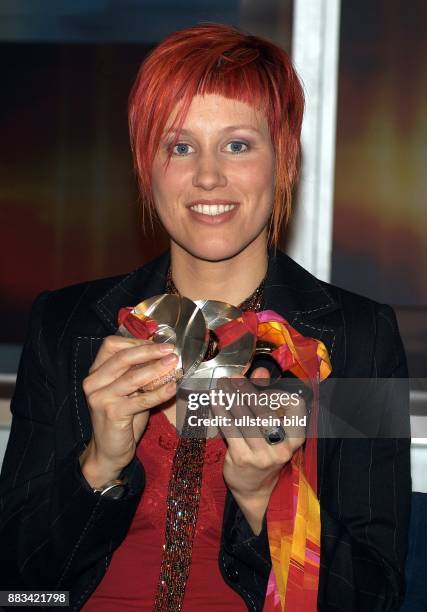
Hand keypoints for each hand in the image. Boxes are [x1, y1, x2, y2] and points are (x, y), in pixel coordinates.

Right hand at [79, 335, 177, 486]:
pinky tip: (172, 388)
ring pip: (132, 377)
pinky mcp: (112, 413)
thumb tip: (163, 356)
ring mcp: (100, 398)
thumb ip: (138, 374)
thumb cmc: (121, 418)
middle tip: (170, 350)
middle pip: (122, 357)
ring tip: (174, 364)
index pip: (111, 345)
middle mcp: (93, 382)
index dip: (136, 341)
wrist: (108, 451)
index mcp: (96, 372)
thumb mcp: (128, 392)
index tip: (158, 343)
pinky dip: (159, 393)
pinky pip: (141, 399)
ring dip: (156, 369)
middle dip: (149, 351)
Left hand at [214, 367, 306, 533]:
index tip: (264, 388)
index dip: (279, 393)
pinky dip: (221, 410)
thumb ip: (267, 397)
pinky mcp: (242, 459)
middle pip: (265, 410)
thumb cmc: (265, 452)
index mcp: (295, 438)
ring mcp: (262, 455)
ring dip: (231, 397)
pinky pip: (229, 428)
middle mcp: (282, 448)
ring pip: (244, 418)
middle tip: (234, 378)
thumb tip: (260, 370)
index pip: (295, 407)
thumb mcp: (272, 428)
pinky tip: (215, 399)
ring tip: (222, 384)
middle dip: (247, 390)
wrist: (254, 489)